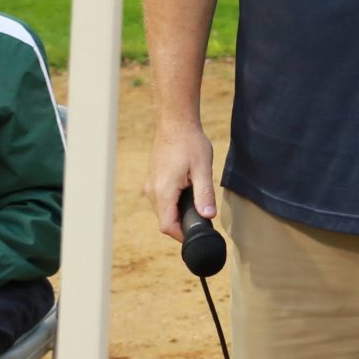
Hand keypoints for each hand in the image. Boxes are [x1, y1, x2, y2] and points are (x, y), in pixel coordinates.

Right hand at [145, 120, 216, 242]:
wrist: (175, 123)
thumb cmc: (190, 143)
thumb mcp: (202, 169)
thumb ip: (205, 194)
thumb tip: (208, 216)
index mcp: (163, 191)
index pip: (167, 226)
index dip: (181, 235)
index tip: (197, 235)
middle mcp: (152, 191)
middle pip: (164, 220)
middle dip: (182, 224)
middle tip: (202, 220)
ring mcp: (150, 185)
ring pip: (162, 210)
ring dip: (177, 213)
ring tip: (197, 206)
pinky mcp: (153, 180)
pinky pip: (161, 200)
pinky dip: (173, 203)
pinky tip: (187, 195)